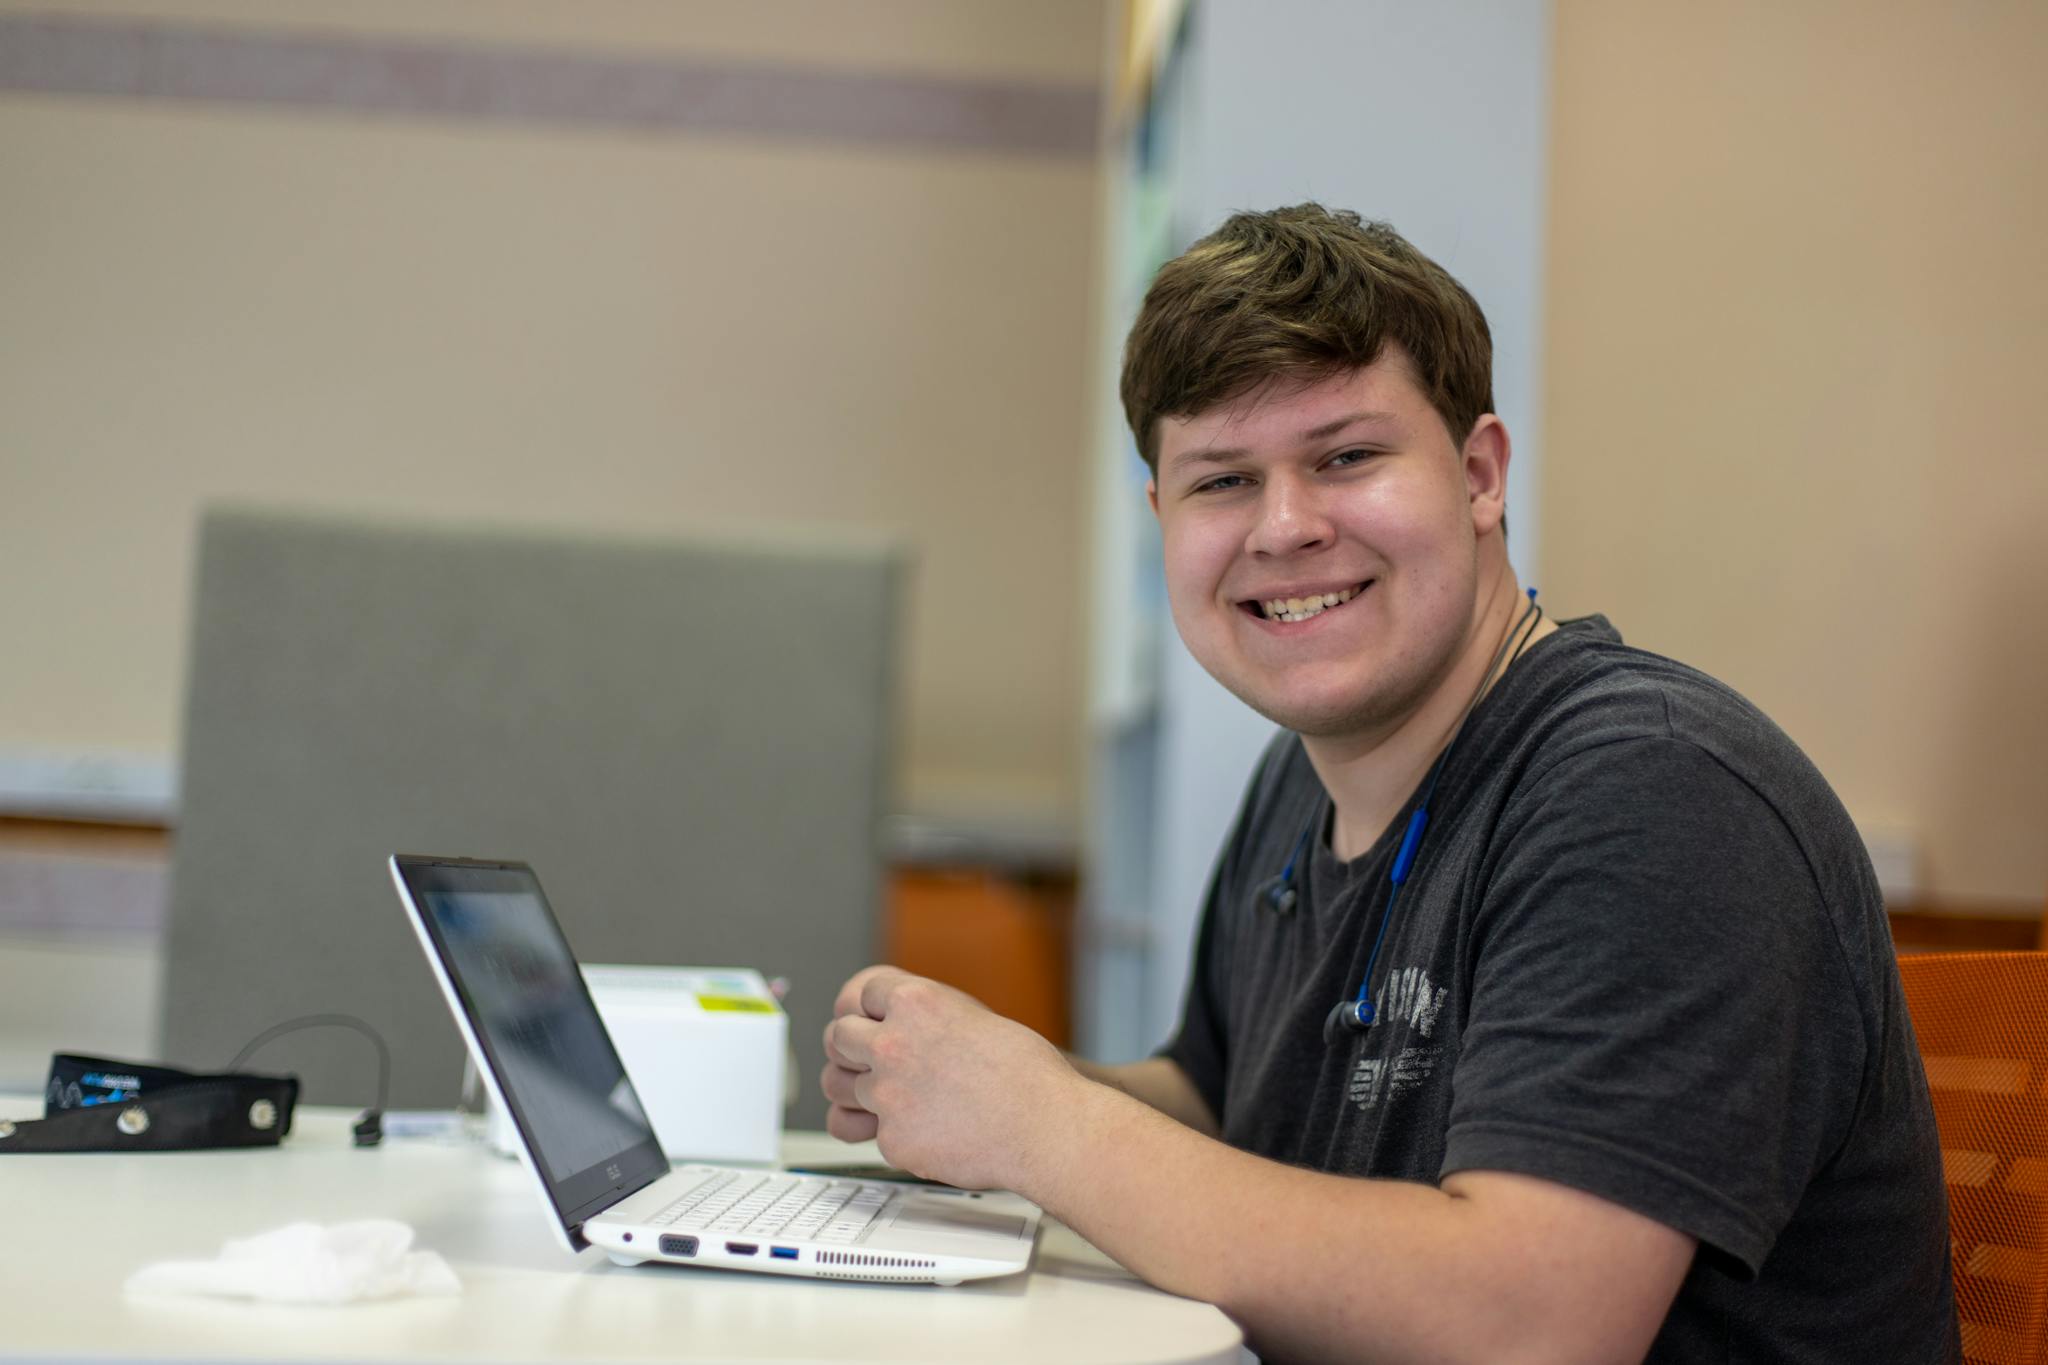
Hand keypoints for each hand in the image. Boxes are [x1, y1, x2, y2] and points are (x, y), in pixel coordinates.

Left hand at [820, 965, 1079, 1191]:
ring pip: (835, 1084)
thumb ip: (927, 1018)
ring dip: (853, 1088)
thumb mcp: (975, 1018)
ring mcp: (886, 1094)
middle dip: (850, 1047)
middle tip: (865, 1059)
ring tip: (880, 1095)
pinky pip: (867, 1131)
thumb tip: (898, 1023)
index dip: (865, 1006)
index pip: (862, 990)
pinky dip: (888, 1132)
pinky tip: (914, 1129)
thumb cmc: (1026, 1074)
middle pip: (838, 1036)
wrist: (1043, 1127)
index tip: (865, 1017)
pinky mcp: (891, 1139)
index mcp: (916, 1003)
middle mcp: (892, 1043)